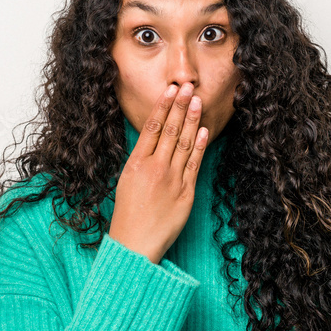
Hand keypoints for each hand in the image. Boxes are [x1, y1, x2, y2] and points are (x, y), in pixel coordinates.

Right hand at [109, 82, 207, 264]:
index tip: (171, 90)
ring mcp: (172, 180)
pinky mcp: (186, 194)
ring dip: (192, 120)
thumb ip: (141, 159)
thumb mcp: (126, 180)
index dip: (163, 107)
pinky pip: (195, 165)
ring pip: (185, 144)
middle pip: (171, 131)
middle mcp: (155, 168)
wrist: (135, 244)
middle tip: (188, 86)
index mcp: (136, 164)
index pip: (152, 128)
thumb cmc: (128, 214)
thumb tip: (153, 138)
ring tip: (198, 101)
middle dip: (181, 106)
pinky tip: (204, 130)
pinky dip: (201, 146)